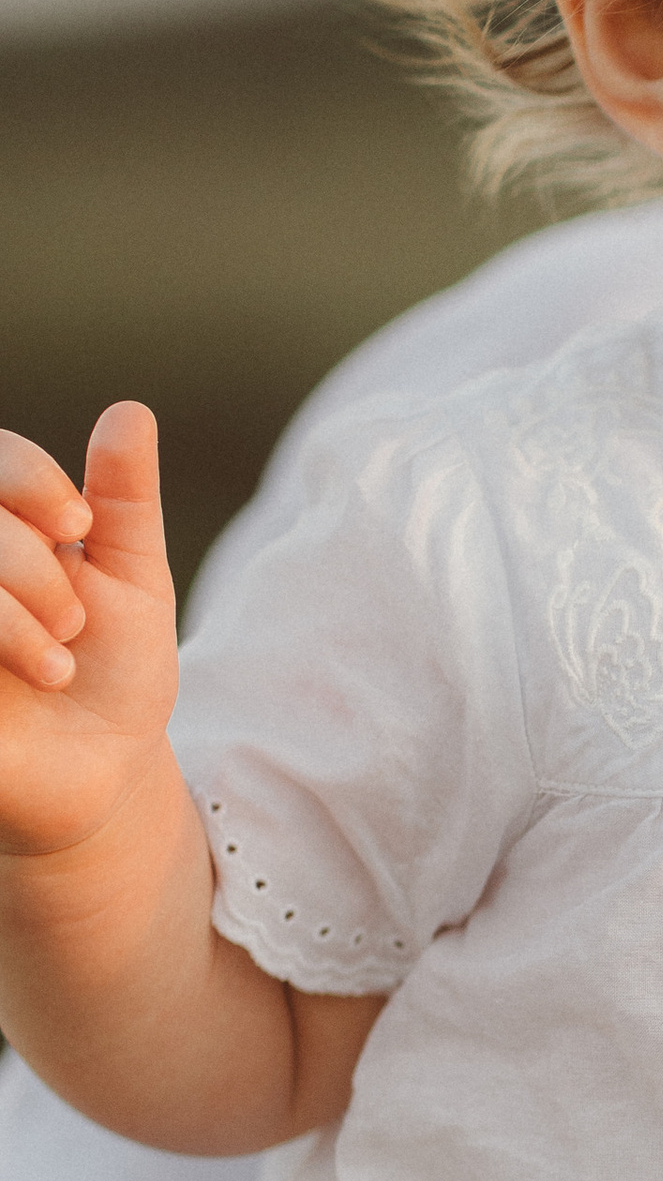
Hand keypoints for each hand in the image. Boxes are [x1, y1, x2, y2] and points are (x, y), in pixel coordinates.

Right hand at [0, 408, 178, 860]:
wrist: (102, 770)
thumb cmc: (115, 670)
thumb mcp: (133, 577)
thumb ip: (124, 497)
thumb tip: (130, 410)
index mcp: (7, 524)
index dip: (27, 477)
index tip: (80, 525)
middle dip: (28, 564)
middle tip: (75, 624)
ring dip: (7, 614)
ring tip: (57, 667)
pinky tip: (33, 680)